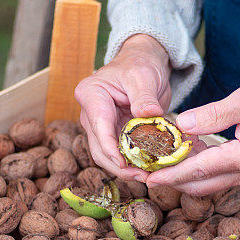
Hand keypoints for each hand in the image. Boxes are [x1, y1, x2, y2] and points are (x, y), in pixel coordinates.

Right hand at [74, 34, 173, 180]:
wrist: (144, 63)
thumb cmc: (140, 64)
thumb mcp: (143, 76)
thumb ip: (144, 96)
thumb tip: (149, 113)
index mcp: (91, 95)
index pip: (98, 127)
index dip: (110, 149)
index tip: (125, 163)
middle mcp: (91, 114)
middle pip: (99, 148)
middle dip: (119, 166)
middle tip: (143, 177)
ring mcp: (101, 127)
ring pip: (108, 156)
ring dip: (126, 169)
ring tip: (148, 176)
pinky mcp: (114, 135)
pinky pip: (121, 154)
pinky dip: (133, 163)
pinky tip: (148, 170)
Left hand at [146, 81, 239, 194]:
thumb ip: (213, 114)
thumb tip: (182, 125)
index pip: (199, 169)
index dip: (171, 174)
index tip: (147, 177)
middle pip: (200, 185)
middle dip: (172, 181)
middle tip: (146, 174)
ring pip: (210, 184)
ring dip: (185, 177)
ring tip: (161, 165)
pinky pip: (221, 178)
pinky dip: (201, 171)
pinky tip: (189, 156)